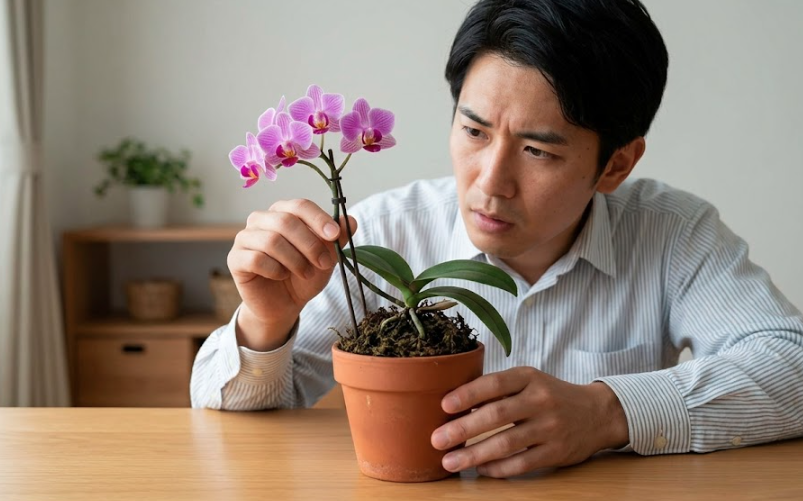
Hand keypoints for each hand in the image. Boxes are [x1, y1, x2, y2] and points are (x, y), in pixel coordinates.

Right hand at [227, 198, 356, 350]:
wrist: (285, 304)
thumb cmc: (304, 275)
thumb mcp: (326, 257)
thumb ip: (336, 239)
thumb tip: (350, 220)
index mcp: (283, 212)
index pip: (300, 205)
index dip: (318, 219)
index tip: (334, 235)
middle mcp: (261, 219)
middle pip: (286, 221)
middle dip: (310, 244)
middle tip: (323, 263)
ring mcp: (245, 237)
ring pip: (272, 241)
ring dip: (295, 260)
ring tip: (305, 273)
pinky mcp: (235, 259)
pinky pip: (256, 259)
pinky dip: (275, 270)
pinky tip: (281, 276)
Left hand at [430, 367, 628, 477]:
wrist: (597, 413)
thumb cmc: (551, 395)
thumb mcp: (529, 381)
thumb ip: (498, 389)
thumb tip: (454, 403)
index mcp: (529, 377)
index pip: (493, 384)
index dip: (467, 395)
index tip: (443, 405)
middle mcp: (540, 400)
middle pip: (496, 415)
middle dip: (463, 429)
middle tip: (437, 439)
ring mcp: (550, 427)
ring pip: (507, 443)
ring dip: (474, 454)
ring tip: (450, 462)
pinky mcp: (556, 452)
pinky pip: (521, 463)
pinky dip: (498, 469)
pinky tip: (481, 470)